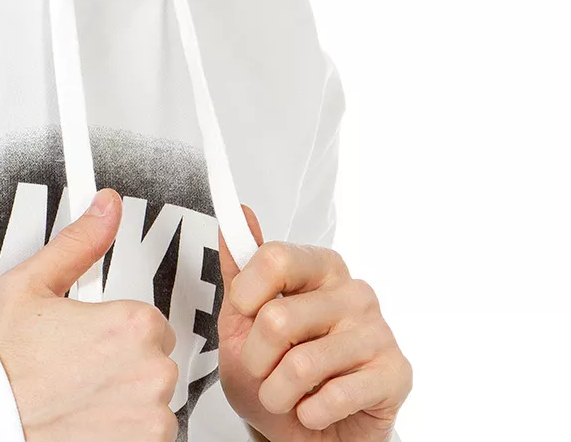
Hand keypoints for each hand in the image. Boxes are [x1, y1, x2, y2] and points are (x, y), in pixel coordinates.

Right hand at [0, 188, 178, 441]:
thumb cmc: (4, 366)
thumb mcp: (31, 285)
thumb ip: (79, 242)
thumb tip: (105, 208)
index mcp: (132, 325)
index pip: (149, 321)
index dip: (115, 331)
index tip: (87, 341)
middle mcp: (150, 372)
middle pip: (154, 360)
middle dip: (123, 363)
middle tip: (79, 370)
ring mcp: (150, 418)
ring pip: (152, 400)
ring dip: (126, 399)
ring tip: (81, 399)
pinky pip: (148, 436)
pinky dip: (125, 432)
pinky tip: (88, 423)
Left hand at [217, 205, 411, 440]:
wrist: (315, 432)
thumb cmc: (278, 370)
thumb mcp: (243, 320)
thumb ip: (239, 269)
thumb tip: (240, 214)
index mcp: (320, 267)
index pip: (274, 259)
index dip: (245, 296)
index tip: (245, 316)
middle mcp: (354, 292)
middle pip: (277, 317)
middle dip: (255, 358)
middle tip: (264, 370)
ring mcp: (378, 331)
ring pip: (300, 365)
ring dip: (278, 393)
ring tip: (286, 395)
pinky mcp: (395, 373)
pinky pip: (334, 397)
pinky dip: (310, 414)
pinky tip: (316, 409)